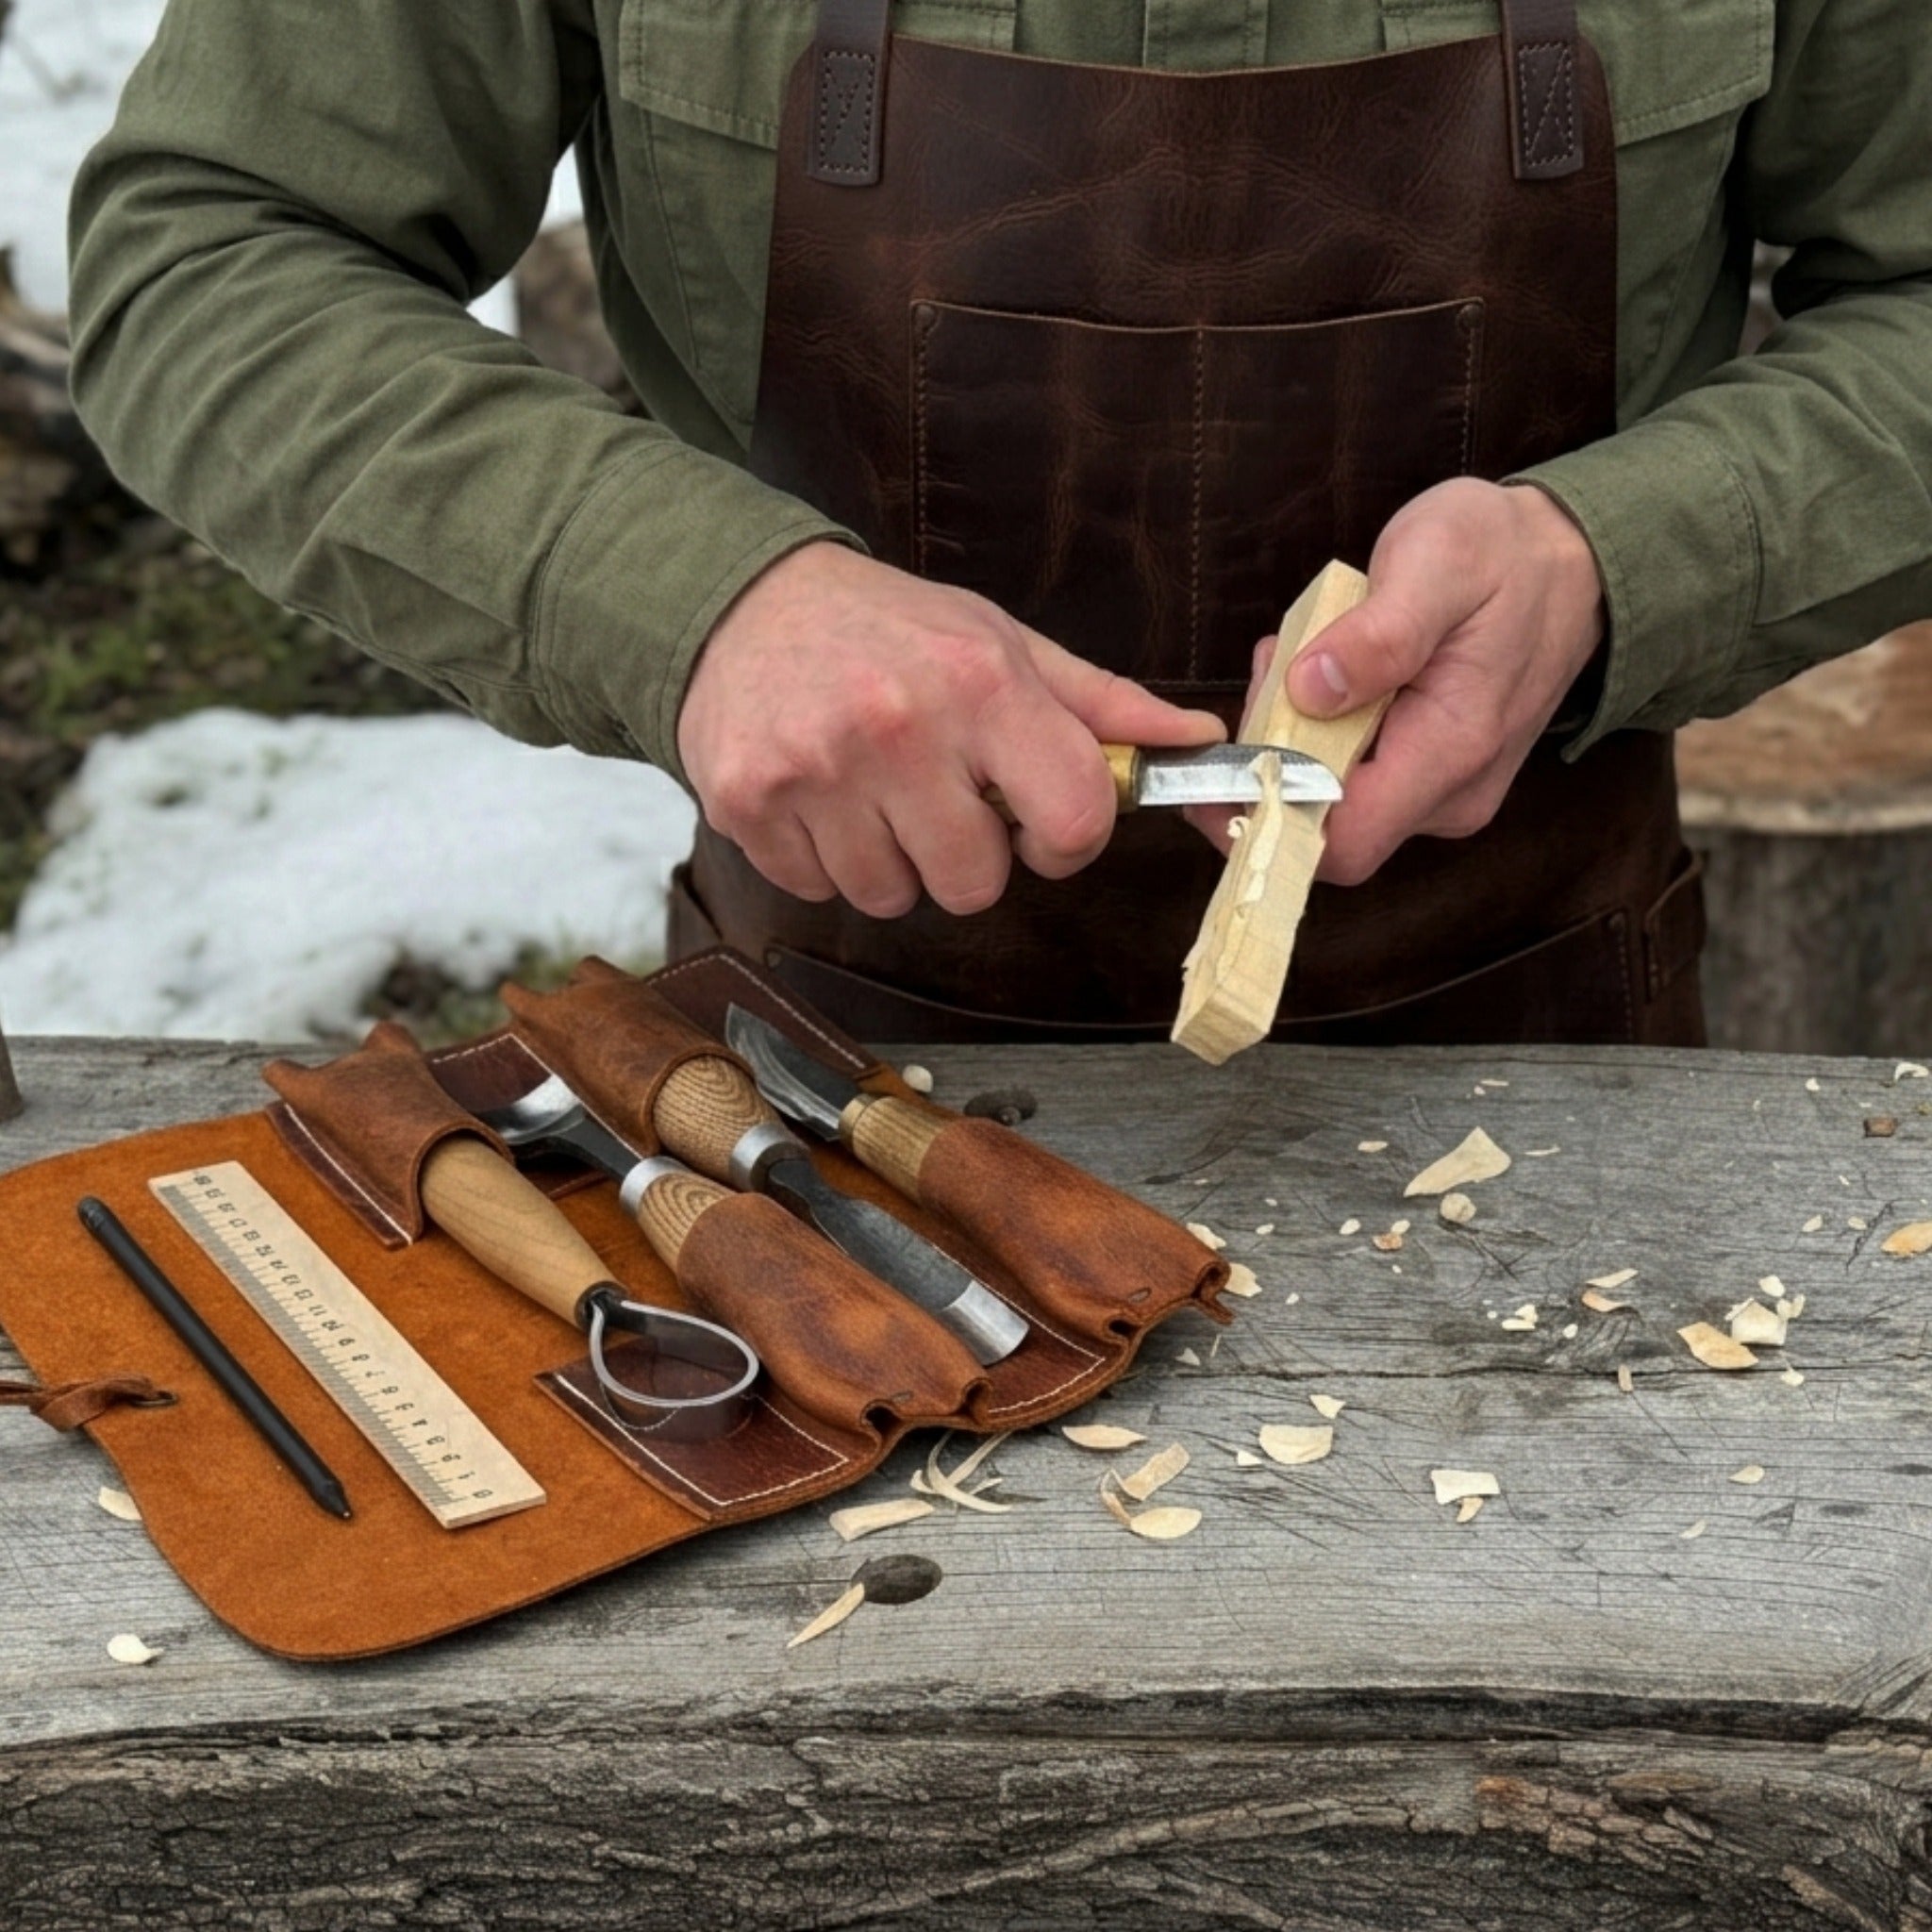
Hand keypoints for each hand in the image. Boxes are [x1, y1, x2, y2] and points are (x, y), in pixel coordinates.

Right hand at [677, 542, 1224, 916]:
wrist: (742, 600)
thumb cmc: (890, 629)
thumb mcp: (1003, 644)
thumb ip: (1102, 705)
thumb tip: (1201, 740)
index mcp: (981, 684)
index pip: (1074, 820)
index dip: (1066, 842)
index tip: (1036, 825)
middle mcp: (899, 727)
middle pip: (975, 884)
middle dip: (967, 858)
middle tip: (937, 799)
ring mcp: (816, 770)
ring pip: (892, 897)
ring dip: (892, 863)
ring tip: (872, 793)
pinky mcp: (747, 802)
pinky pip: (817, 890)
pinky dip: (823, 860)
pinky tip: (820, 798)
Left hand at [1188, 479, 1604, 885]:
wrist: (1570, 562)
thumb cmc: (1503, 555)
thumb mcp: (1439, 562)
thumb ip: (1378, 634)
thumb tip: (1309, 690)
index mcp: (1451, 752)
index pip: (1340, 844)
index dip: (1267, 817)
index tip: (1225, 761)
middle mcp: (1449, 797)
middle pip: (1321, 825)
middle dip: (1273, 756)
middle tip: (1277, 664)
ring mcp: (1441, 794)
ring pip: (1329, 801)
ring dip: (1293, 736)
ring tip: (1309, 650)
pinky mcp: (1430, 780)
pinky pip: (1350, 778)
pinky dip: (1319, 732)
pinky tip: (1329, 671)